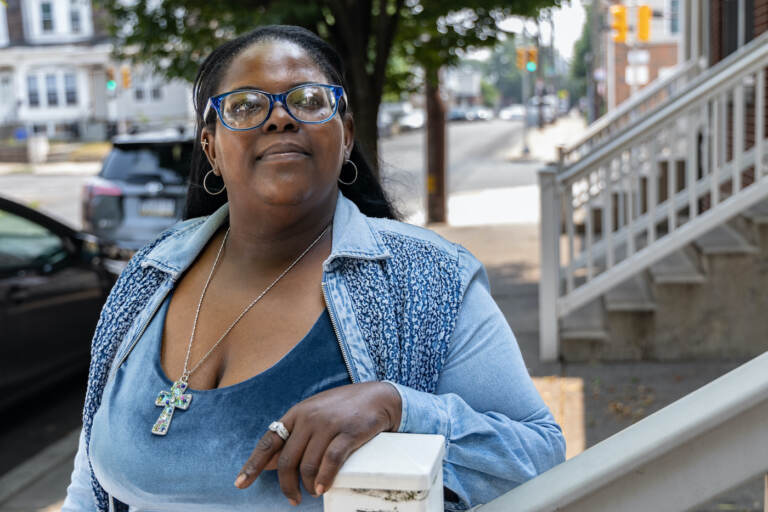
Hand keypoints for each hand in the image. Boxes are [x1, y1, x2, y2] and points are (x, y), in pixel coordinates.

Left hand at [234, 381, 401, 504]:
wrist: (379, 397)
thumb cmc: (344, 409)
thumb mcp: (315, 414)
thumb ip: (294, 435)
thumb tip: (269, 463)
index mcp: (297, 413)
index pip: (269, 440)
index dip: (253, 464)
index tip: (240, 483)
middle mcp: (309, 418)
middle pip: (287, 459)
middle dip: (287, 485)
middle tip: (293, 499)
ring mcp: (328, 424)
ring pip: (307, 464)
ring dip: (307, 485)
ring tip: (313, 492)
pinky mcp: (348, 432)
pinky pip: (331, 460)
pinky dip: (324, 478)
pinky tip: (322, 488)